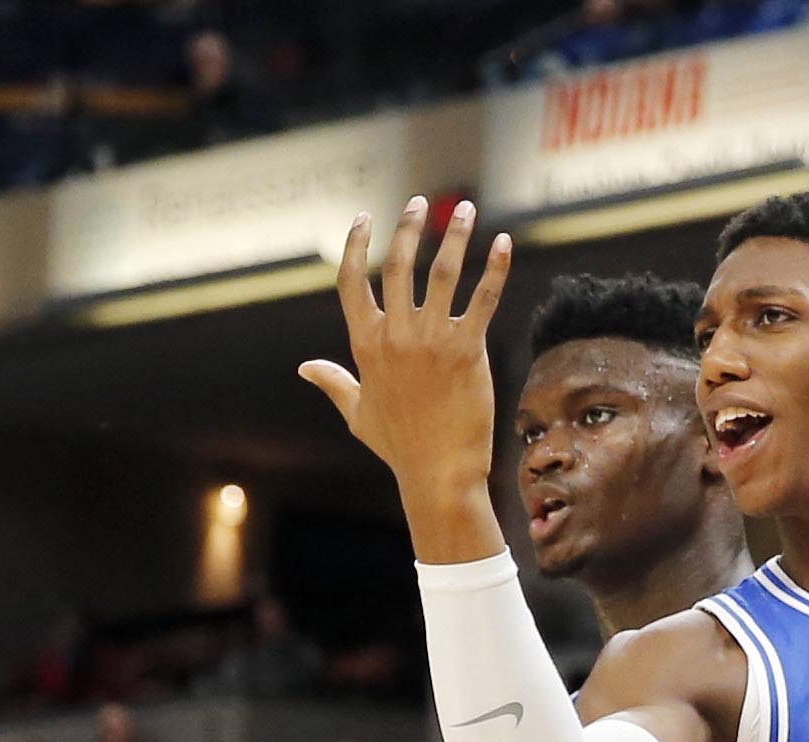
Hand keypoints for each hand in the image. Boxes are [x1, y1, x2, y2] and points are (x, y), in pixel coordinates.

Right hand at [301, 197, 513, 542]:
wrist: (438, 473)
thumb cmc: (398, 446)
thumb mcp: (357, 412)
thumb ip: (332, 382)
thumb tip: (305, 368)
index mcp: (366, 346)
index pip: (352, 282)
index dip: (355, 245)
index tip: (363, 219)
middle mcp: (396, 336)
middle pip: (397, 265)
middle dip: (407, 227)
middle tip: (419, 203)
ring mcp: (432, 341)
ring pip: (443, 271)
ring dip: (455, 234)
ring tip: (465, 209)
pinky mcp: (468, 350)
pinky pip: (483, 298)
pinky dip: (496, 268)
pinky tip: (503, 243)